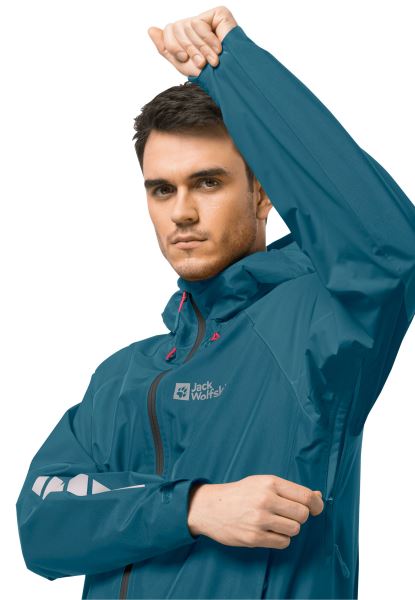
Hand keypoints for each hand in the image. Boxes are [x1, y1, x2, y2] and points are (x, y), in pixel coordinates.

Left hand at [147, 5, 237, 76]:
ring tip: (212, 60)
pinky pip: (200, 22)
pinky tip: (219, 48)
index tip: (185, 59)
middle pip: (176, 27)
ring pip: (188, 26)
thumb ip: (165, 47)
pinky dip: (208, 39)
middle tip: (201, 63)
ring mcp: (207, 18)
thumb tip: (150, 29)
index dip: (173, 46)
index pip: (169, 30)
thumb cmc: (207, 73)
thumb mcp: (180, 63)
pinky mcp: (218, 14)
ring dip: (200, 48)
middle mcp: (195, 24)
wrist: (227, 76)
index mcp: (186, 35)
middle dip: (188, 48)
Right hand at [188, 474, 323, 548]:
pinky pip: (283, 542)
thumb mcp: (262, 483)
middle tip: (287, 515)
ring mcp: (260, 519)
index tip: (315, 508)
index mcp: (270, 483)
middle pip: (302, 514)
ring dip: (289, 528)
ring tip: (275, 522)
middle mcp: (266, 499)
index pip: (305, 496)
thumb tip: (318, 497)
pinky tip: (268, 531)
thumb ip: (289, 490)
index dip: (316, 504)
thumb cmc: (240, 494)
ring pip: (294, 529)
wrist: (210, 507)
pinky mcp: (254, 537)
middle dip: (299, 517)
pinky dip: (280, 539)